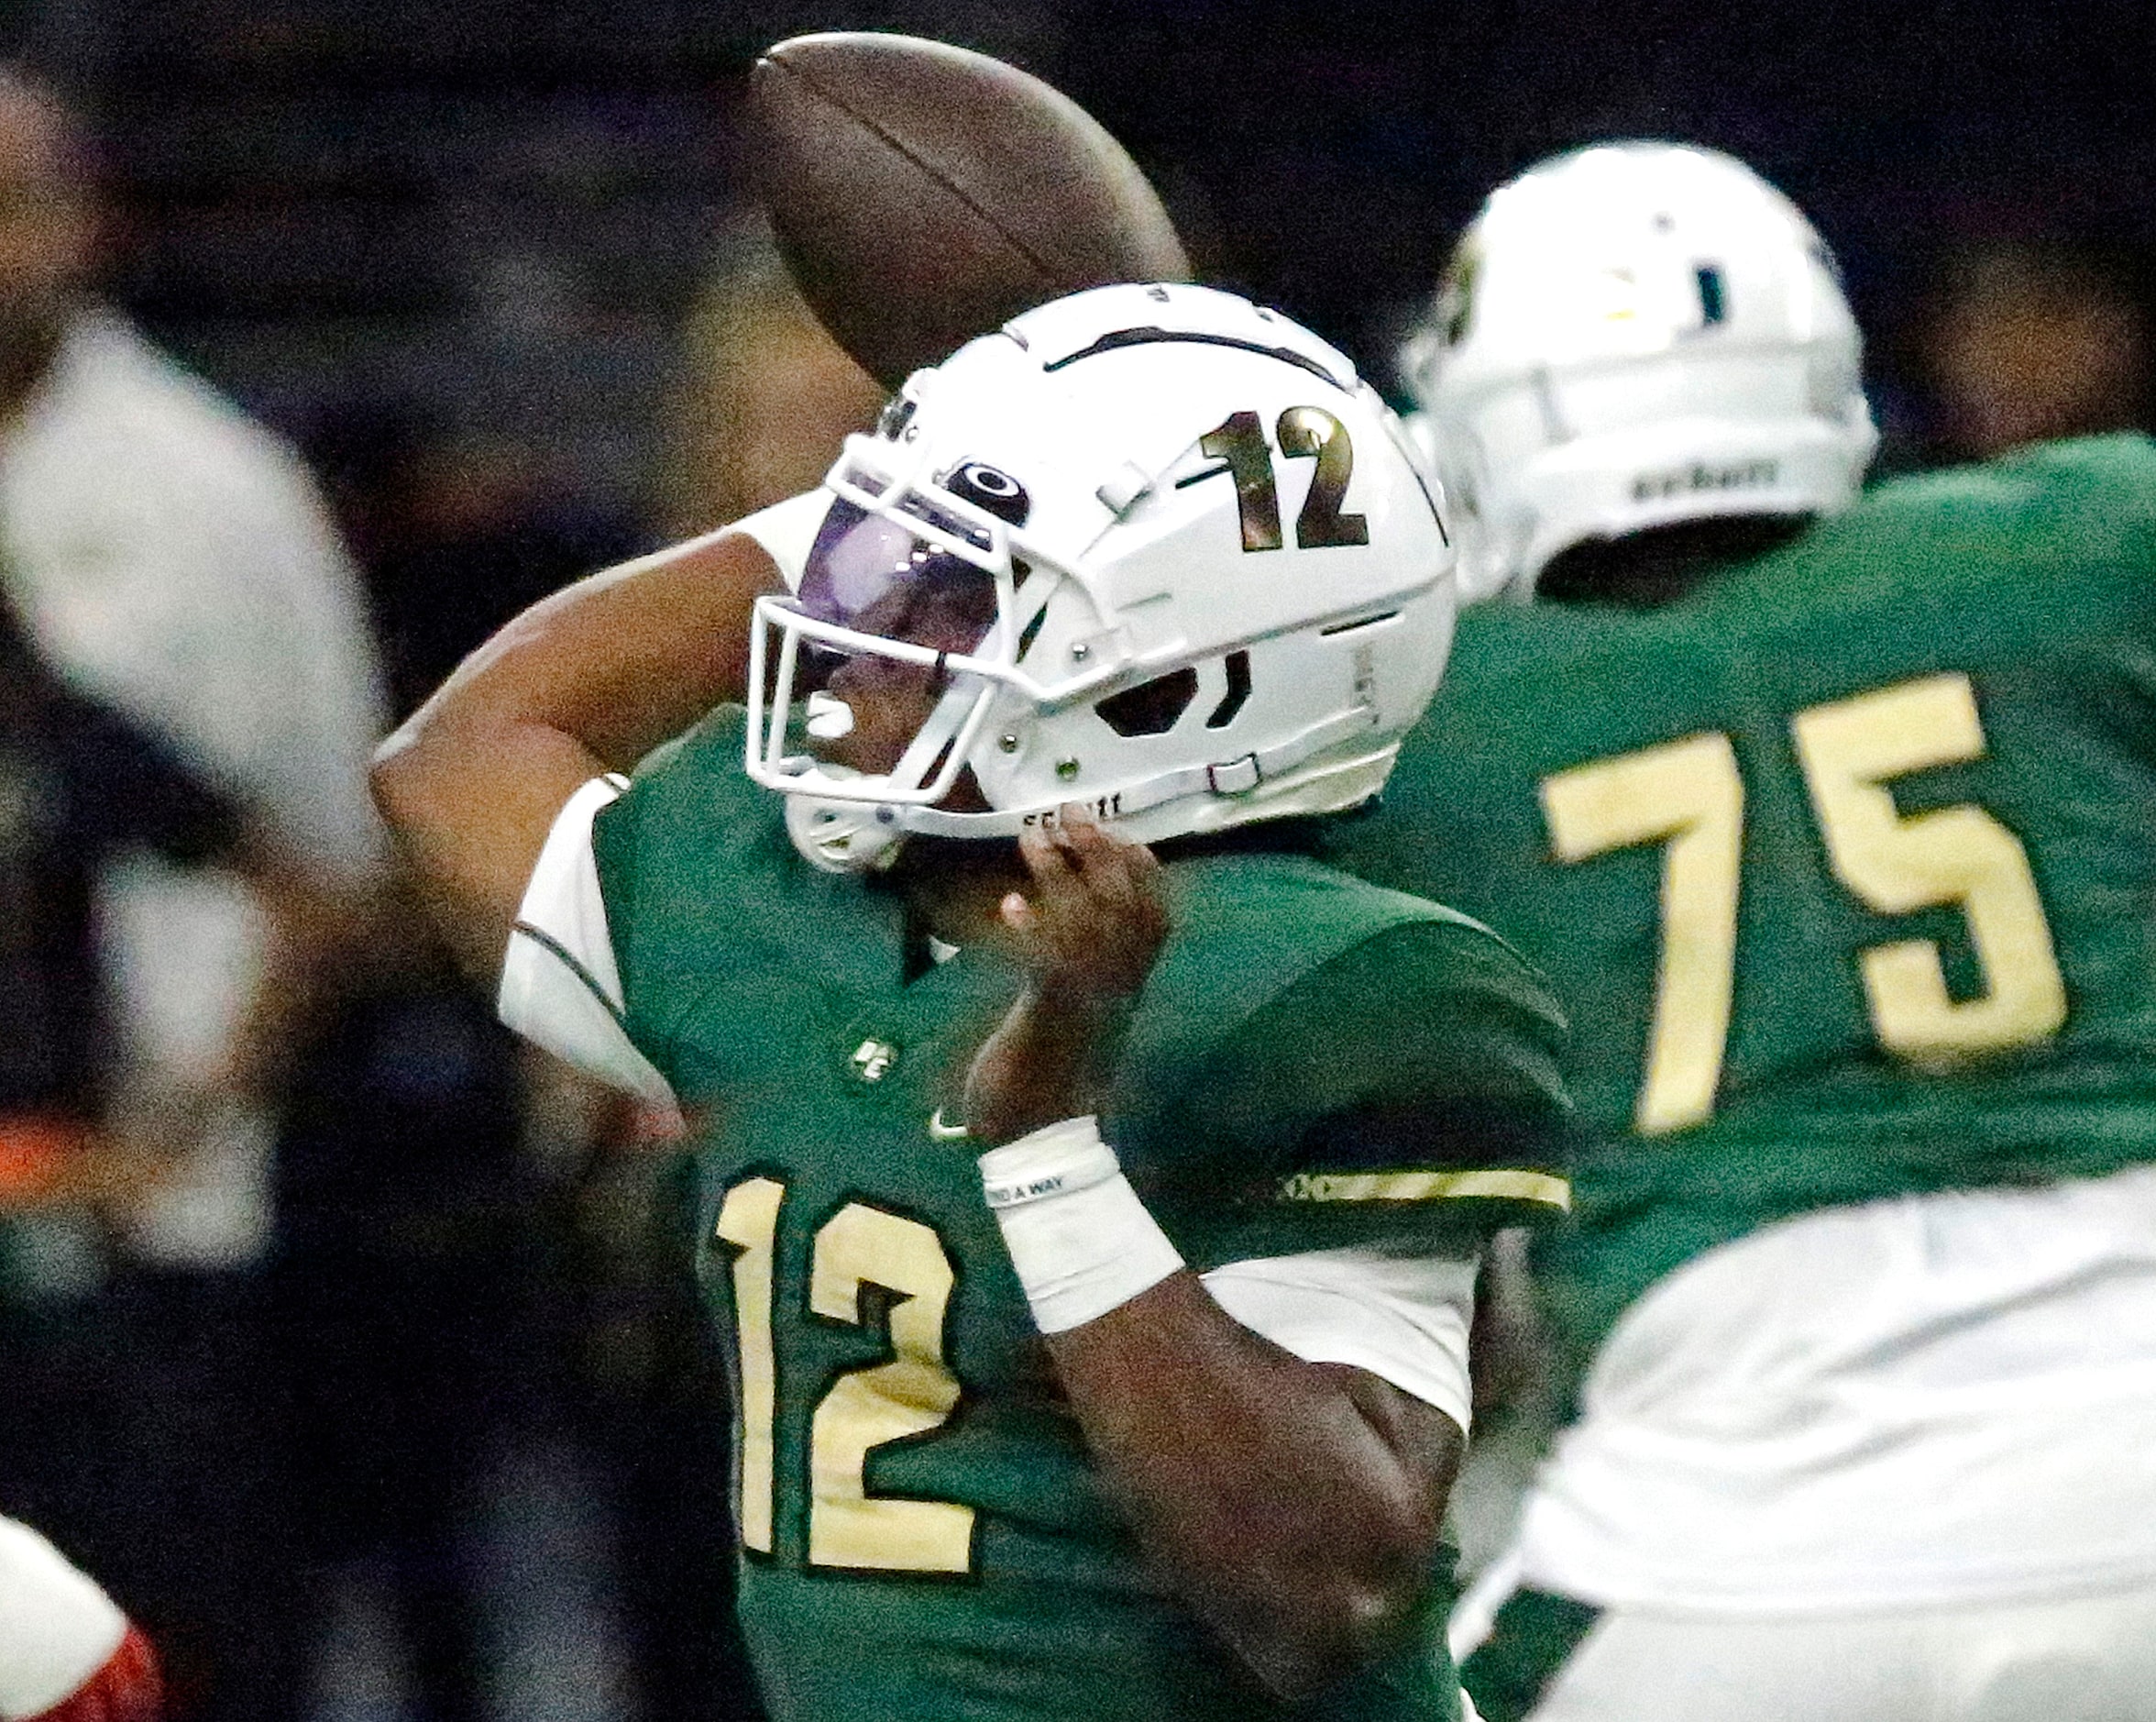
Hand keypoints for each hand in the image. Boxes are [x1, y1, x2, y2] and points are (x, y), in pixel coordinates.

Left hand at [964, 806, 1168, 1143]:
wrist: (1040, 1148)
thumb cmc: (1048, 1087)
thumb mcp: (1070, 1020)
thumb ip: (1072, 979)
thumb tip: (1056, 928)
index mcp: (1126, 991)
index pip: (1155, 920)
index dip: (1143, 873)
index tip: (1121, 832)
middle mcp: (1116, 992)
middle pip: (1126, 909)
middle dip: (1101, 854)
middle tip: (1073, 812)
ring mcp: (1087, 1005)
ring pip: (1089, 927)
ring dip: (1060, 876)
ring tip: (1034, 837)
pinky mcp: (1049, 1020)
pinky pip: (1049, 964)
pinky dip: (1031, 931)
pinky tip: (1009, 907)